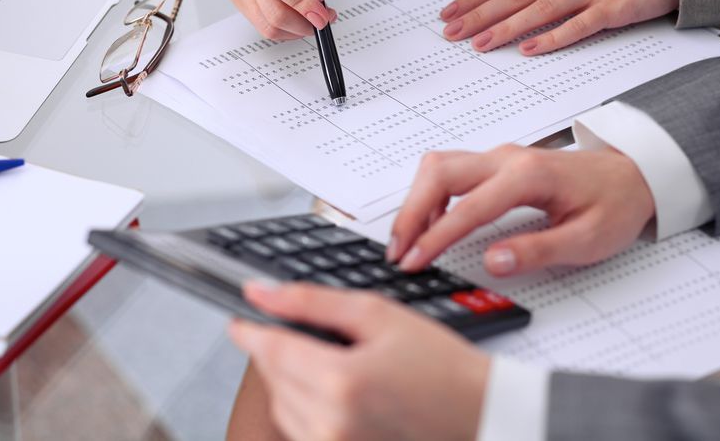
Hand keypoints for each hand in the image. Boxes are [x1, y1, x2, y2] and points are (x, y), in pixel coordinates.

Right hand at [228, 0, 350, 39]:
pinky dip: (285, 29)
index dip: (298, 1)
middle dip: (301, 21)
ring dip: (295, 28)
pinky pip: (261, 24)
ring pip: (265, 21)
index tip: (320, 13)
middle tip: (322, 19)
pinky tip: (298, 17)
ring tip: (314, 18)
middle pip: (269, 5)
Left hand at [229, 282, 488, 440]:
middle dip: (275, 349)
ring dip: (288, 379)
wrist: (478, 413)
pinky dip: (303, 405)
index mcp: (341, 383)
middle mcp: (331, 424)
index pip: (268, 350)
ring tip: (327, 359)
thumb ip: (312, 302)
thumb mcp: (379, 315)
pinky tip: (333, 388)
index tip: (240, 317)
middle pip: (271, 378)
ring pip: (281, 405)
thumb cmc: (440, 365)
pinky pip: (299, 430)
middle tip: (301, 330)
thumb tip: (262, 292)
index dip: (249, 329)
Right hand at [388, 146, 654, 275]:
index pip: (468, 207)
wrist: (634, 176)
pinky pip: (450, 171)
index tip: (414, 260)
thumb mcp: (586, 240)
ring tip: (411, 241)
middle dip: (411, 211)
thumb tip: (492, 261)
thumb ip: (537, 250)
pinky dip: (431, 195)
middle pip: (439, 172)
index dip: (436, 236)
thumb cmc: (614, 205)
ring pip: (439, 167)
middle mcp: (507, 158)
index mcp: (528, 176)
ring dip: (417, 201)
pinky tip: (433, 224)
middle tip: (398, 250)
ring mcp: (499, 157)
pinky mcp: (496, 163)